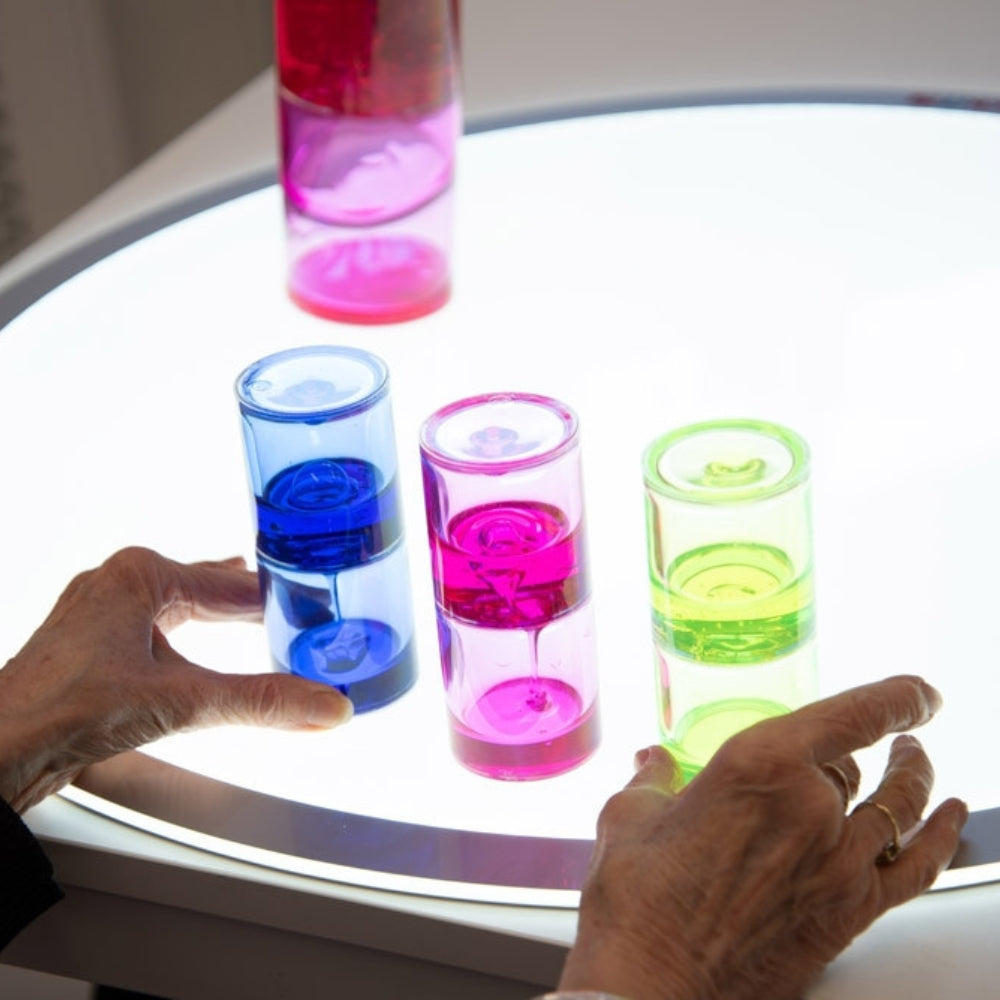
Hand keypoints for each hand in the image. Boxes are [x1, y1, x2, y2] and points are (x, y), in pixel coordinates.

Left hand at [0, 547, 352, 811]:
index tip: (311, 599)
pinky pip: (153, 627)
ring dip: (215, 615)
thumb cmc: (62, 709)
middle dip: (247, 600)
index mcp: (139, 575)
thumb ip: (261, 701)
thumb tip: (324, 704)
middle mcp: (116, 584)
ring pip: (176, 604)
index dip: (276, 594)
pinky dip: (185, 635)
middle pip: (204, 587)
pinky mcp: (89, 647)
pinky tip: (193, 646)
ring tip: (250, 614)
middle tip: (292, 606)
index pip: (230, 582)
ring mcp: (98, 615)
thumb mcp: (182, 700)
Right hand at [559, 675, 967, 999]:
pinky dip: (943, 837)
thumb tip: (653, 763)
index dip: (895, 697)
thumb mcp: (630, 817)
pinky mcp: (849, 911)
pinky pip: (917, 867)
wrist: (653, 983)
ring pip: (896, 807)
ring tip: (913, 760)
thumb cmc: (638, 900)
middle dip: (850, 752)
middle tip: (849, 747)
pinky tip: (952, 817)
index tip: (914, 691)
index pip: (851, 715)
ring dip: (911, 778)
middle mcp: (811, 806)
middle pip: (853, 765)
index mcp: (760, 766)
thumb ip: (653, 779)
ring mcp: (837, 862)